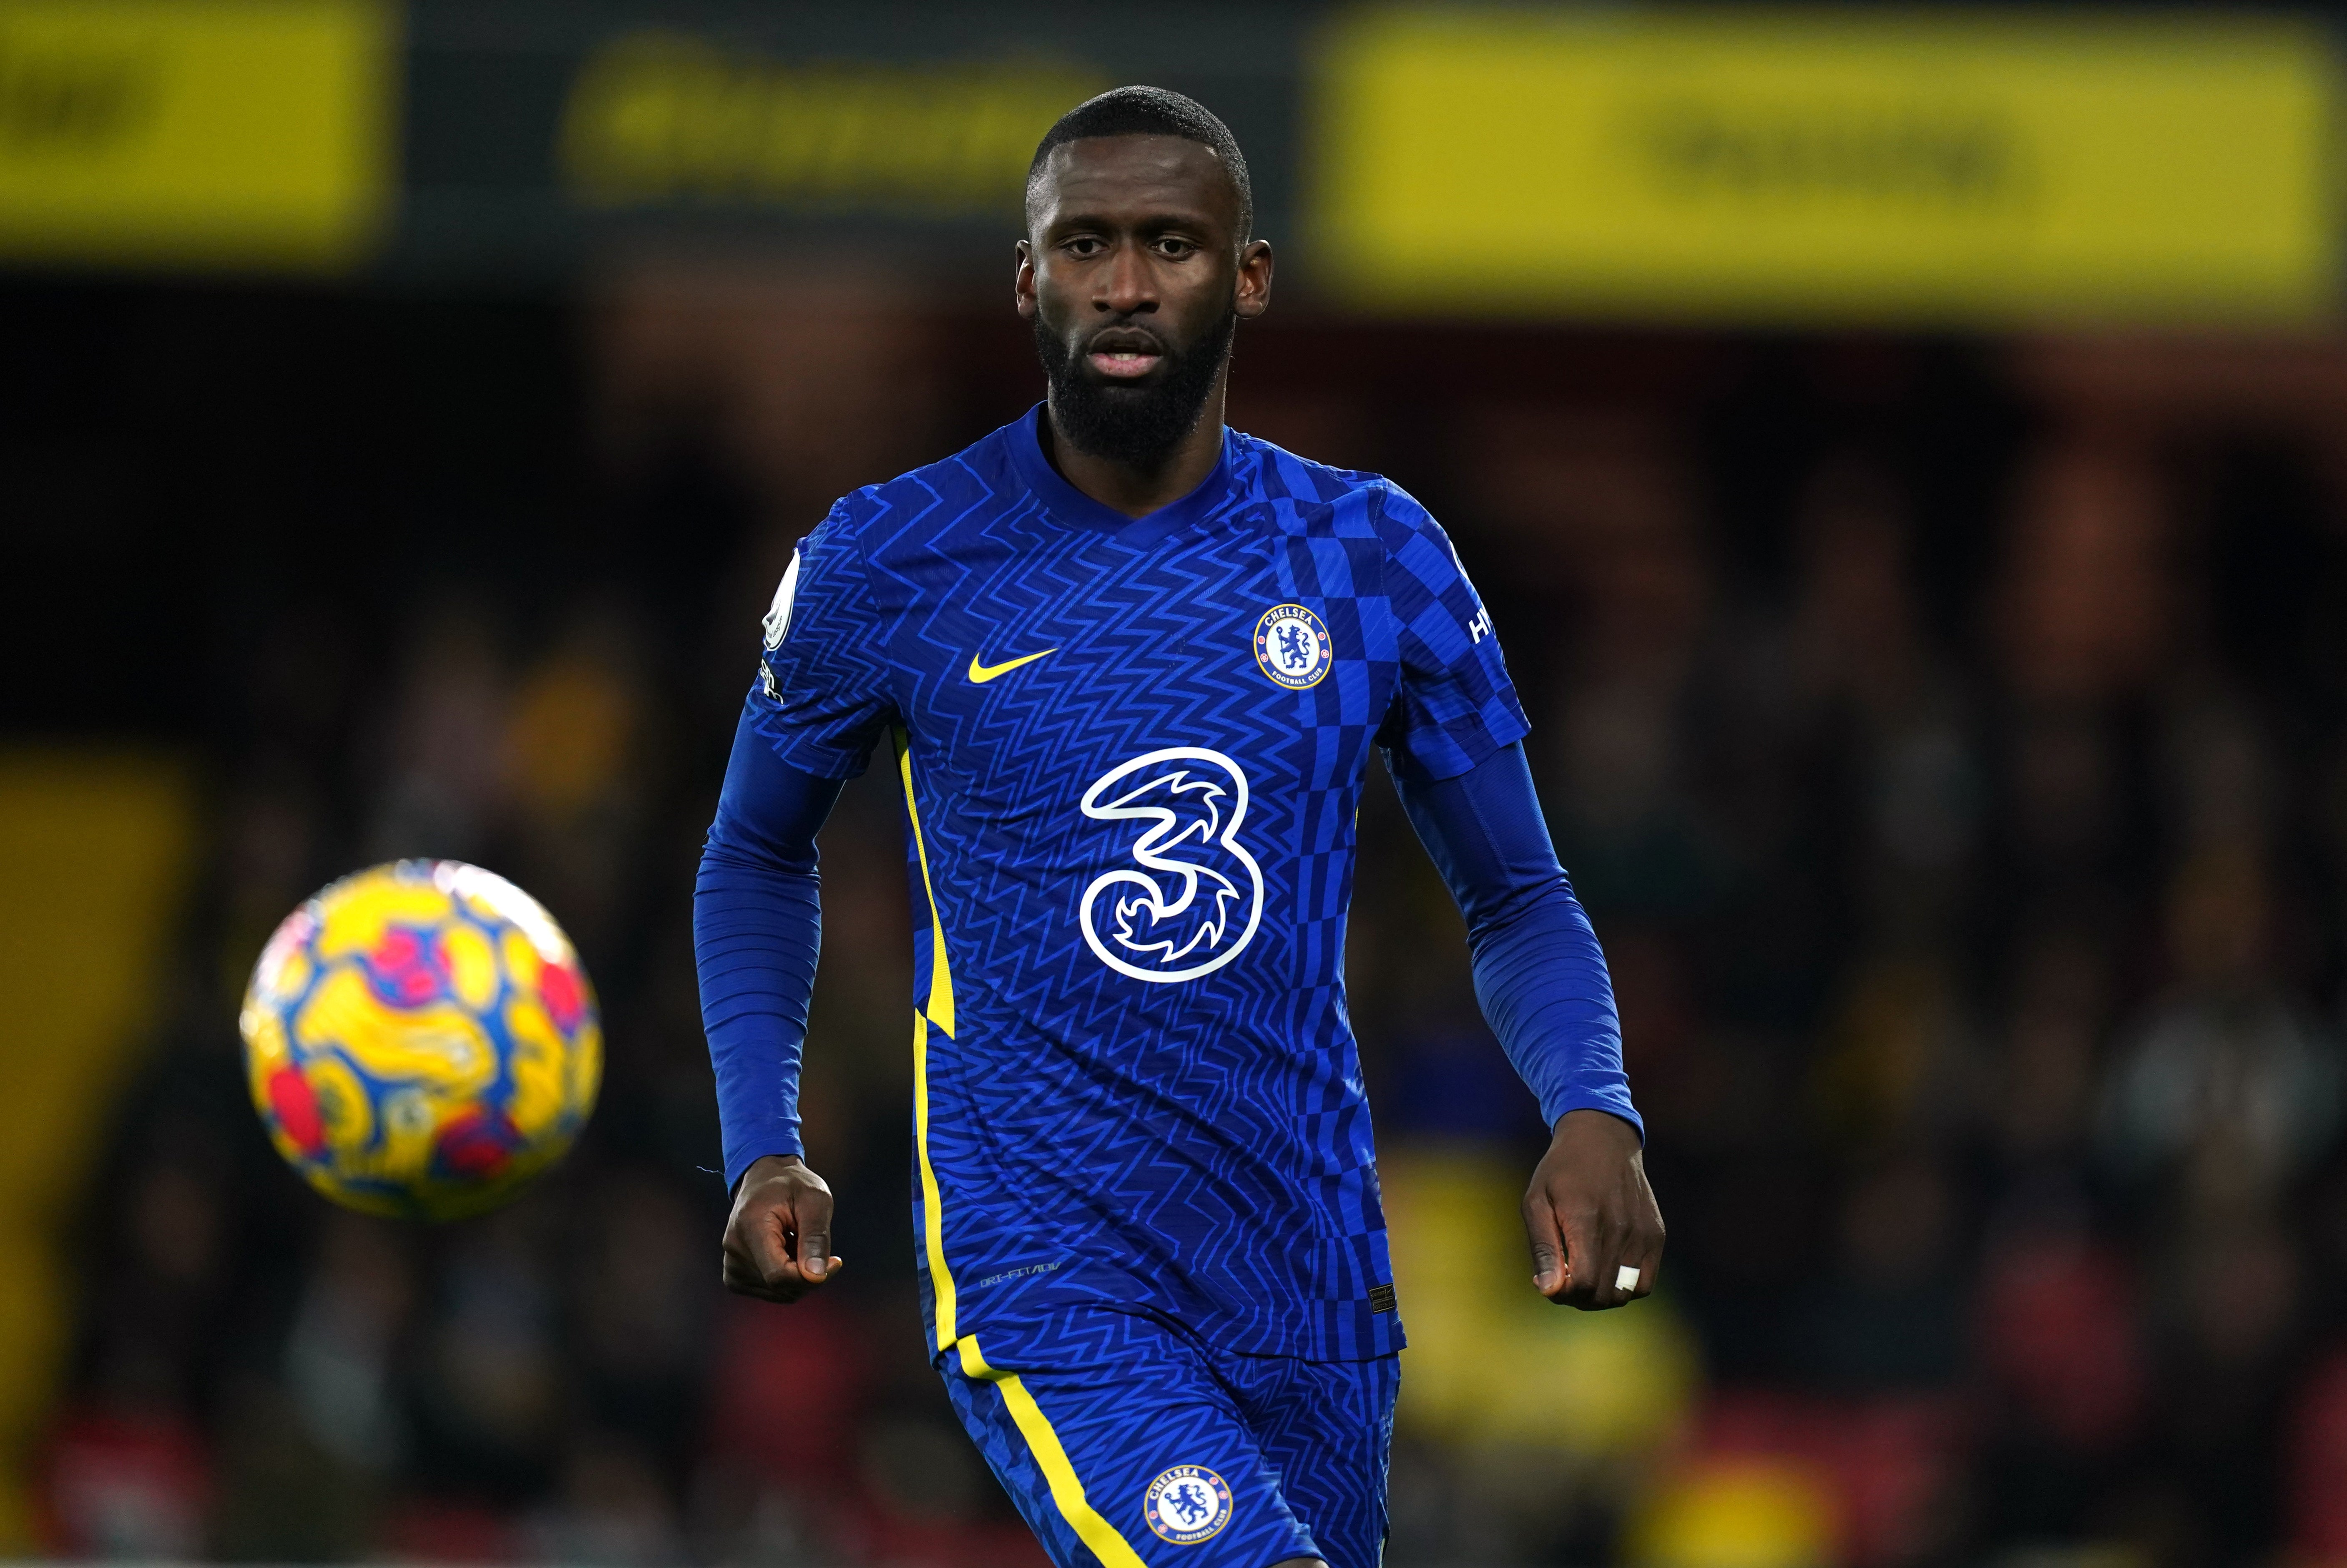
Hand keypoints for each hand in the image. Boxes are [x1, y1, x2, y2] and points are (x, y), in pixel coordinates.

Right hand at [722, 1154, 843, 1302]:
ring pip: (779, 1293)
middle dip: (809, 1274)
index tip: (836, 1261)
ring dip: (798, 1274)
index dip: (812, 1277)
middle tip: (816, 1242)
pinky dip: (787, 1277)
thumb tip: (816, 1276)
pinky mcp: (734, 1275)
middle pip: (781, 1286)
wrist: (764, 1178)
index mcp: (750, 1227)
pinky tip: (786, 1251)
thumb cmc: (792, 1185)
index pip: (779, 1275)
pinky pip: (771, 1291)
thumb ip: (815, 1236)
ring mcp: (731, 1265)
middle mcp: (734, 1250)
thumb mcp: (814, 1199)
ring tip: (796, 1241)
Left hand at [1523, 1109, 1663, 1309]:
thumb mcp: (1536, 1202)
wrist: (1603, 1140)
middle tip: (1563, 1279)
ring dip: (1600, 1296)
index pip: (1583, 1283)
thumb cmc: (1561, 1172)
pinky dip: (1624, 1288)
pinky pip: (1644, 1284)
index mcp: (1586, 1220)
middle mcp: (1620, 1229)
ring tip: (1584, 1274)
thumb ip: (1543, 1248)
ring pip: (1623, 1295)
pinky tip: (1606, 1269)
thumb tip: (1548, 1291)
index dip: (1562, 1294)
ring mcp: (1642, 1233)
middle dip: (1577, 1298)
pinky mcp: (1656, 1235)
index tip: (1549, 1281)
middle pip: (1602, 1295)